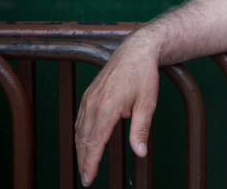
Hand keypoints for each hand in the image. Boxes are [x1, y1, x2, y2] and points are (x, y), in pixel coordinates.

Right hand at [75, 36, 160, 185]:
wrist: (136, 50)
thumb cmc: (143, 75)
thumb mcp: (147, 103)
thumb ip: (140, 129)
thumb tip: (140, 152)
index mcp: (107, 107)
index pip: (94, 143)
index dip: (90, 163)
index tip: (88, 178)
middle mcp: (93, 103)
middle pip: (83, 139)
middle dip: (83, 161)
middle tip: (86, 178)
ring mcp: (88, 98)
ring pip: (79, 130)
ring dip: (80, 149)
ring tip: (85, 165)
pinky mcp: (88, 95)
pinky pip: (80, 119)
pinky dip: (80, 134)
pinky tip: (84, 142)